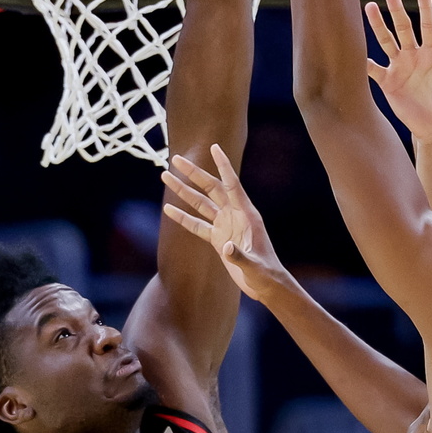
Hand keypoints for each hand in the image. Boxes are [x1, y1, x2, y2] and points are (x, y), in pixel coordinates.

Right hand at [162, 143, 285, 300]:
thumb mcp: (254, 266)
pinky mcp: (218, 238)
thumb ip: (240, 256)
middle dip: (194, 173)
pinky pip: (197, 225)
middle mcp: (235, 215)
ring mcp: (225, 226)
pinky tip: (169, 208)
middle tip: (176, 158)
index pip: (232, 185)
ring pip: (201, 203)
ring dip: (184, 191)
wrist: (266, 285)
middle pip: (211, 188)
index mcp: (246, 214)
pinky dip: (183, 217)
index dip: (223, 166)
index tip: (214, 147)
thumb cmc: (265, 274)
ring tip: (165, 176)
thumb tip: (226, 247)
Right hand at [365, 0, 431, 143]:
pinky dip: (364, 62)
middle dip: (396, 9)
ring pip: (386, 42)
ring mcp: (400, 68)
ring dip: (377, 25)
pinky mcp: (388, 83)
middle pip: (403, 27)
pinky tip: (355, 52)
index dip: (426, 7)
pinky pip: (374, 70)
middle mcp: (414, 56)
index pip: (428, 25)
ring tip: (369, 7)